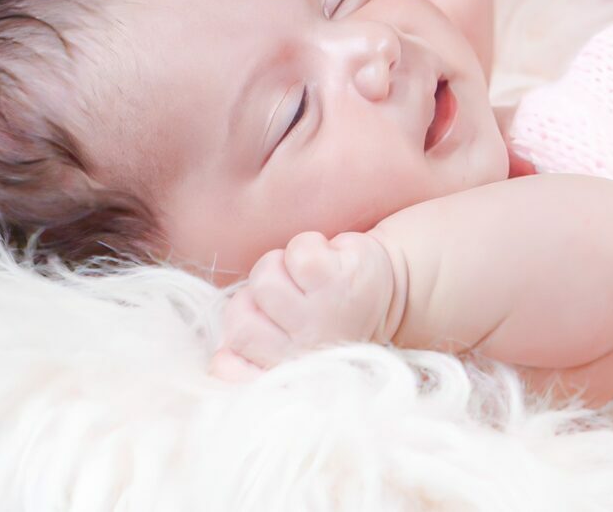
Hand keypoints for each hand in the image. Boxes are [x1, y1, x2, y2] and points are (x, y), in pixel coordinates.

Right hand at [209, 232, 397, 378]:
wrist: (393, 292)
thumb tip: (219, 361)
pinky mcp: (339, 280)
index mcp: (286, 368)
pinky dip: (308, 244)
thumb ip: (249, 356)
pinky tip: (329, 258)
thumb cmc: (327, 316)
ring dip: (281, 264)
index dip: (229, 351)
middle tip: (287, 291)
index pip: (231, 367)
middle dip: (257, 293)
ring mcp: (320, 316)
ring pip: (265, 278)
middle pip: (240, 315)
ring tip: (308, 275)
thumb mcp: (290, 345)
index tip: (257, 334)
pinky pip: (297, 252)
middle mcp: (303, 350)